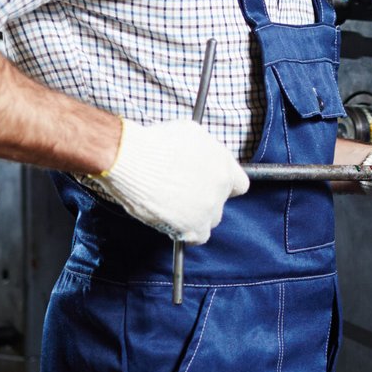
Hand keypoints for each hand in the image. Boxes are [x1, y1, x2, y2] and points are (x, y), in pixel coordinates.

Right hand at [84, 119, 248, 243]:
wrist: (132, 159)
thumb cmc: (154, 143)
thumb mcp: (190, 134)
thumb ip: (203, 151)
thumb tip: (199, 157)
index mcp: (224, 164)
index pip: (239, 185)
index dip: (222, 187)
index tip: (208, 186)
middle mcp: (220, 187)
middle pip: (220, 203)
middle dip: (204, 200)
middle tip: (184, 195)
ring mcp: (207, 208)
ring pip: (209, 220)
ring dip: (195, 216)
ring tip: (172, 207)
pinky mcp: (191, 226)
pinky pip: (197, 238)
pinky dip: (186, 232)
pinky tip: (171, 223)